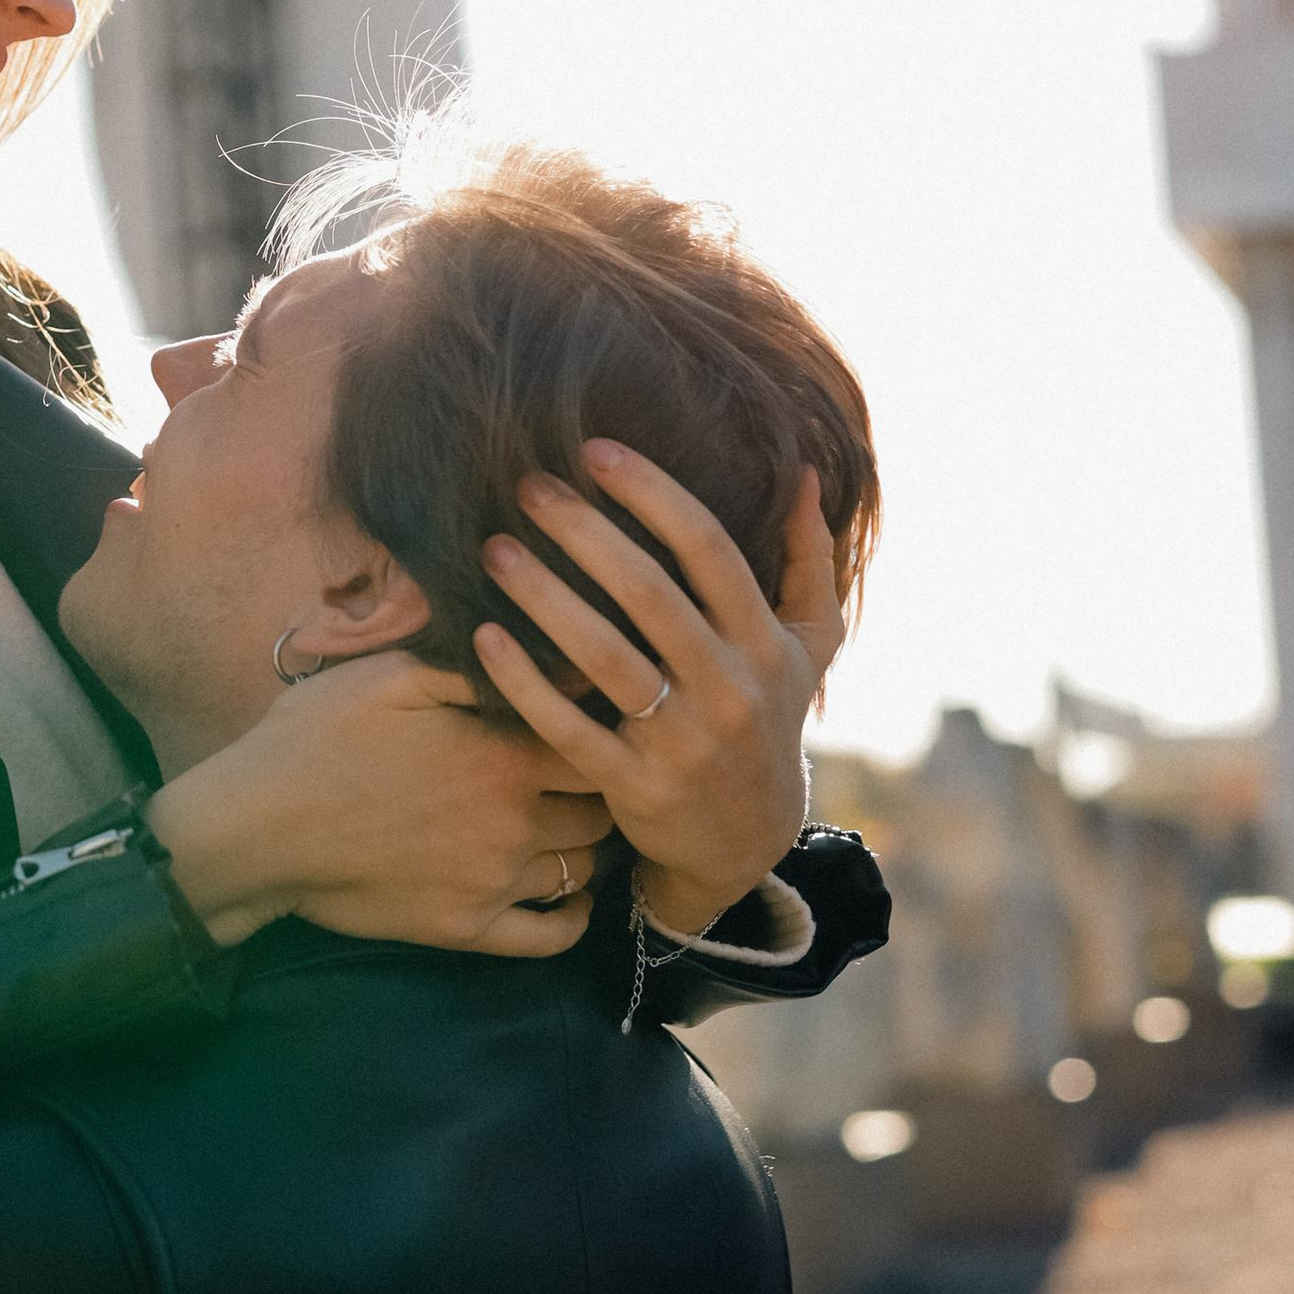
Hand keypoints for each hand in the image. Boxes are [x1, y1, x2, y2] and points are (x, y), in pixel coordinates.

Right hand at [146, 651, 611, 958]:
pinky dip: (575, 915)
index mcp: (505, 755)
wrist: (256, 828)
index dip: (599, 728)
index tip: (593, 718)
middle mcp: (516, 824)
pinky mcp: (467, 930)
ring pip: (585, 867)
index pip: (597, 741)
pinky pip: (552, 934)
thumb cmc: (318, 738)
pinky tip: (570, 894)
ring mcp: (494, 883)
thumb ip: (481, 667)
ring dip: (588, 844)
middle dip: (602, 788)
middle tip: (589, 773)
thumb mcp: (394, 675)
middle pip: (602, 808)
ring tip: (576, 823)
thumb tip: (550, 653)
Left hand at [472, 455, 843, 940]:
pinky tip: (484, 637)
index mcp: (766, 644)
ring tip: (495, 549)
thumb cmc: (767, 718)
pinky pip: (568, 728)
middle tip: (528, 486)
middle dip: (584, 532)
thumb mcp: (808, 648)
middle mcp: (730, 689)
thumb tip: (806, 474)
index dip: (653, 494)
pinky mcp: (635, 787)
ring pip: (605, 658)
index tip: (596, 451)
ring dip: (544, 597)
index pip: (709, 549)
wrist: (747, 842)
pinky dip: (524, 682)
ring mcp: (683, 743)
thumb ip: (809, 561)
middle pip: (649, 594)